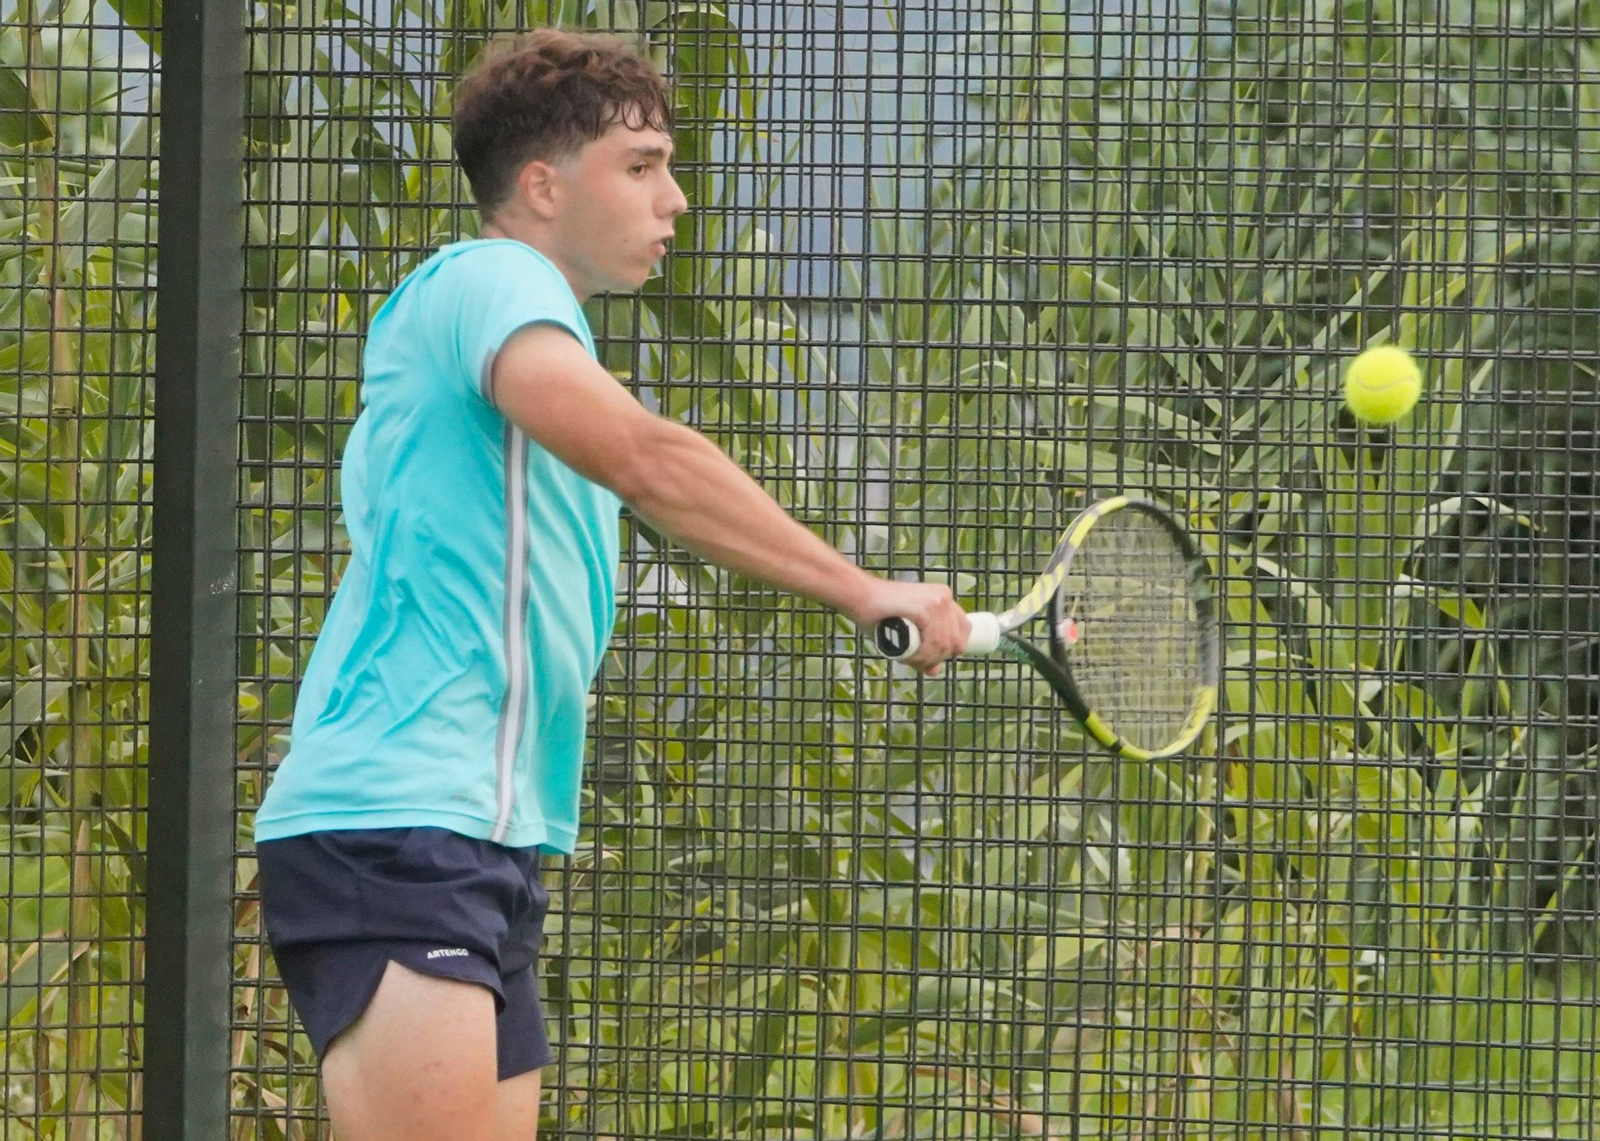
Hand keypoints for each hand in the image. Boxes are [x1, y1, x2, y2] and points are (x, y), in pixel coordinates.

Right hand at [849, 577, 971, 676]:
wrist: (859, 597)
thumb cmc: (878, 616)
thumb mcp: (906, 635)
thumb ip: (923, 651)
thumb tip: (935, 671)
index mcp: (943, 599)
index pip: (963, 631)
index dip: (949, 649)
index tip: (931, 655)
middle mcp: (944, 597)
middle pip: (957, 642)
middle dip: (938, 657)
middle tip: (916, 658)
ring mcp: (937, 601)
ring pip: (945, 645)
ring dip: (926, 658)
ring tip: (908, 656)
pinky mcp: (926, 607)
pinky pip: (934, 642)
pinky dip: (922, 655)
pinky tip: (908, 654)